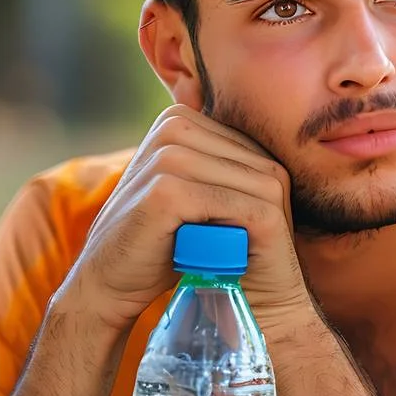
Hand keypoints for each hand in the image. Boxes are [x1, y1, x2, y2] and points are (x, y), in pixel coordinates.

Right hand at [53, 105, 315, 340]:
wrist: (111, 279)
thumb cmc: (161, 238)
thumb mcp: (193, 190)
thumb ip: (222, 167)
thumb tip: (284, 159)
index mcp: (179, 117)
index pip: (255, 148)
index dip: (266, 189)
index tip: (254, 223)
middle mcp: (172, 125)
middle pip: (258, 163)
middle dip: (269, 206)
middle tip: (258, 242)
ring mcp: (166, 155)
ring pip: (251, 185)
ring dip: (259, 221)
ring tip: (249, 248)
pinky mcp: (164, 189)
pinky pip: (230, 206)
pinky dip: (243, 231)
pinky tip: (236, 253)